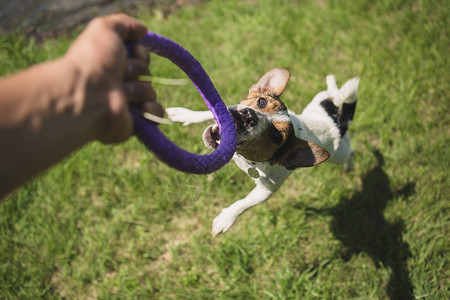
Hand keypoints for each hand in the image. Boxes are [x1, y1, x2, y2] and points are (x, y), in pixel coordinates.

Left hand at [64, 13, 161, 142]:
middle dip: (138, 71)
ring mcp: (125, 104)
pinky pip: (156, 114)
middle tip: (121, 74)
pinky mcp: (133, 122)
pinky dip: (152, 110)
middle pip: (146, 73)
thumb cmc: (93, 61)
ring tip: (122, 93)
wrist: (88, 95)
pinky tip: (141, 108)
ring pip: (150, 92)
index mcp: (111, 64)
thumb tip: (143, 30)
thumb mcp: (104, 29)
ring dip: (139, 90)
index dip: (141, 53)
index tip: (134, 51)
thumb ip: (124, 23)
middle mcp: (117, 83)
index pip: (140, 56)